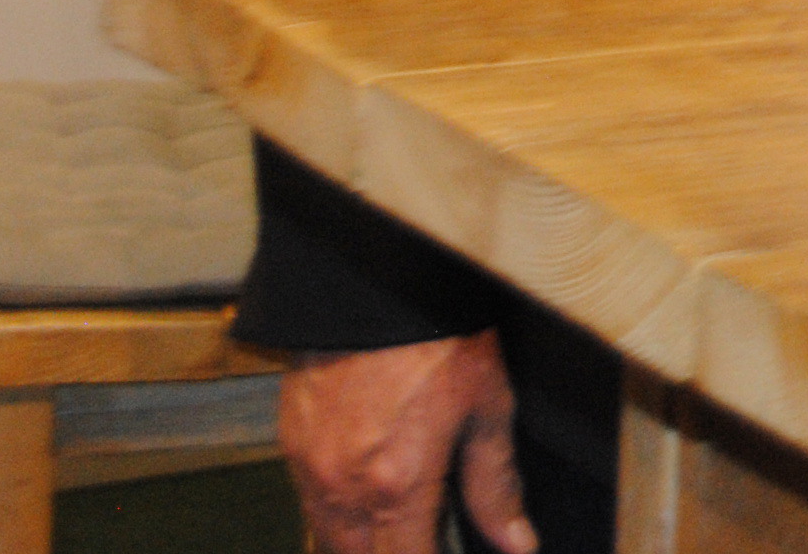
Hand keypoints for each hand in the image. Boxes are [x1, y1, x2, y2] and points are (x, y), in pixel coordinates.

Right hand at [280, 331, 534, 553]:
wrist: (374, 280)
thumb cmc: (438, 338)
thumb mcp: (487, 408)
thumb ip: (496, 487)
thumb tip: (516, 545)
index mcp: (396, 489)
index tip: (450, 553)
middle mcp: (343, 491)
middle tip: (428, 537)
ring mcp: (310, 470)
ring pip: (330, 543)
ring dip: (365, 546)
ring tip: (404, 527)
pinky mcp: (291, 445)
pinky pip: (311, 506)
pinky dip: (339, 517)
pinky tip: (371, 500)